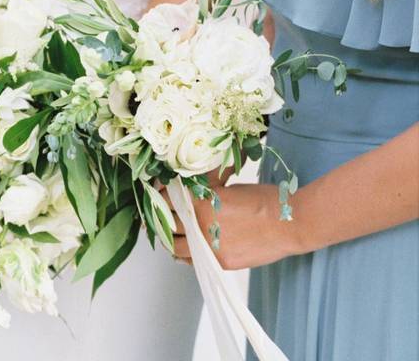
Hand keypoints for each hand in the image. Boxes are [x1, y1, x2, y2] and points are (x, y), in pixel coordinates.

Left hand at [167, 183, 299, 269]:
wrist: (290, 223)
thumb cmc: (263, 200)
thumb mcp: (228, 188)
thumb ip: (205, 193)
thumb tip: (190, 191)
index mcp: (200, 201)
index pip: (165, 199)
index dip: (160, 196)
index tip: (159, 196)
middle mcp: (200, 224)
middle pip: (166, 223)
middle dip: (162, 218)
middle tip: (159, 216)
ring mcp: (210, 246)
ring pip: (175, 246)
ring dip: (171, 239)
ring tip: (171, 234)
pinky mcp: (221, 261)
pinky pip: (194, 260)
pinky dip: (187, 255)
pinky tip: (186, 250)